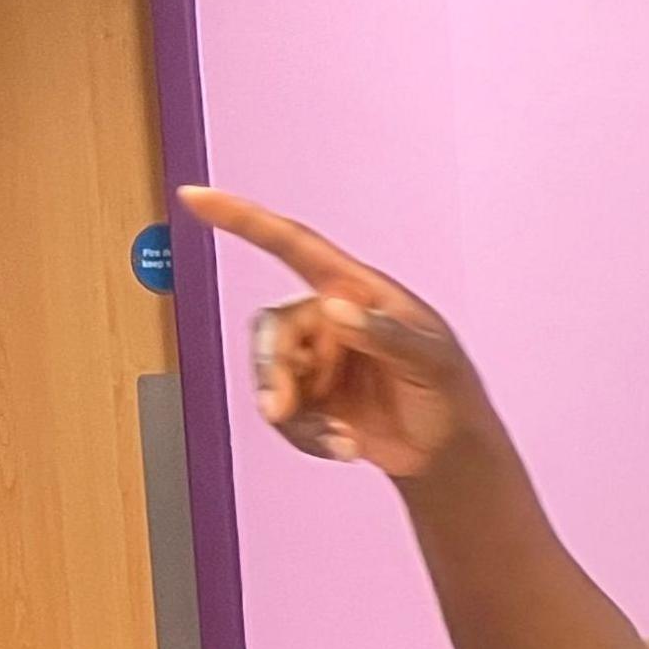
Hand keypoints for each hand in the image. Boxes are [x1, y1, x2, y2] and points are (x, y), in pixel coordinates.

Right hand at [179, 186, 498, 479]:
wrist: (448, 453)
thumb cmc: (450, 393)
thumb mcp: (433, 361)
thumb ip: (387, 334)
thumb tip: (335, 308)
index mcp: (357, 290)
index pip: (295, 245)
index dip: (245, 219)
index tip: (197, 196)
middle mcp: (328, 319)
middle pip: (274, 329)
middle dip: (272, 369)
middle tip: (279, 409)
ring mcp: (315, 360)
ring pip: (271, 375)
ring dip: (293, 412)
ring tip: (339, 440)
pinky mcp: (309, 400)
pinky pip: (283, 414)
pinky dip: (307, 436)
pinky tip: (345, 448)